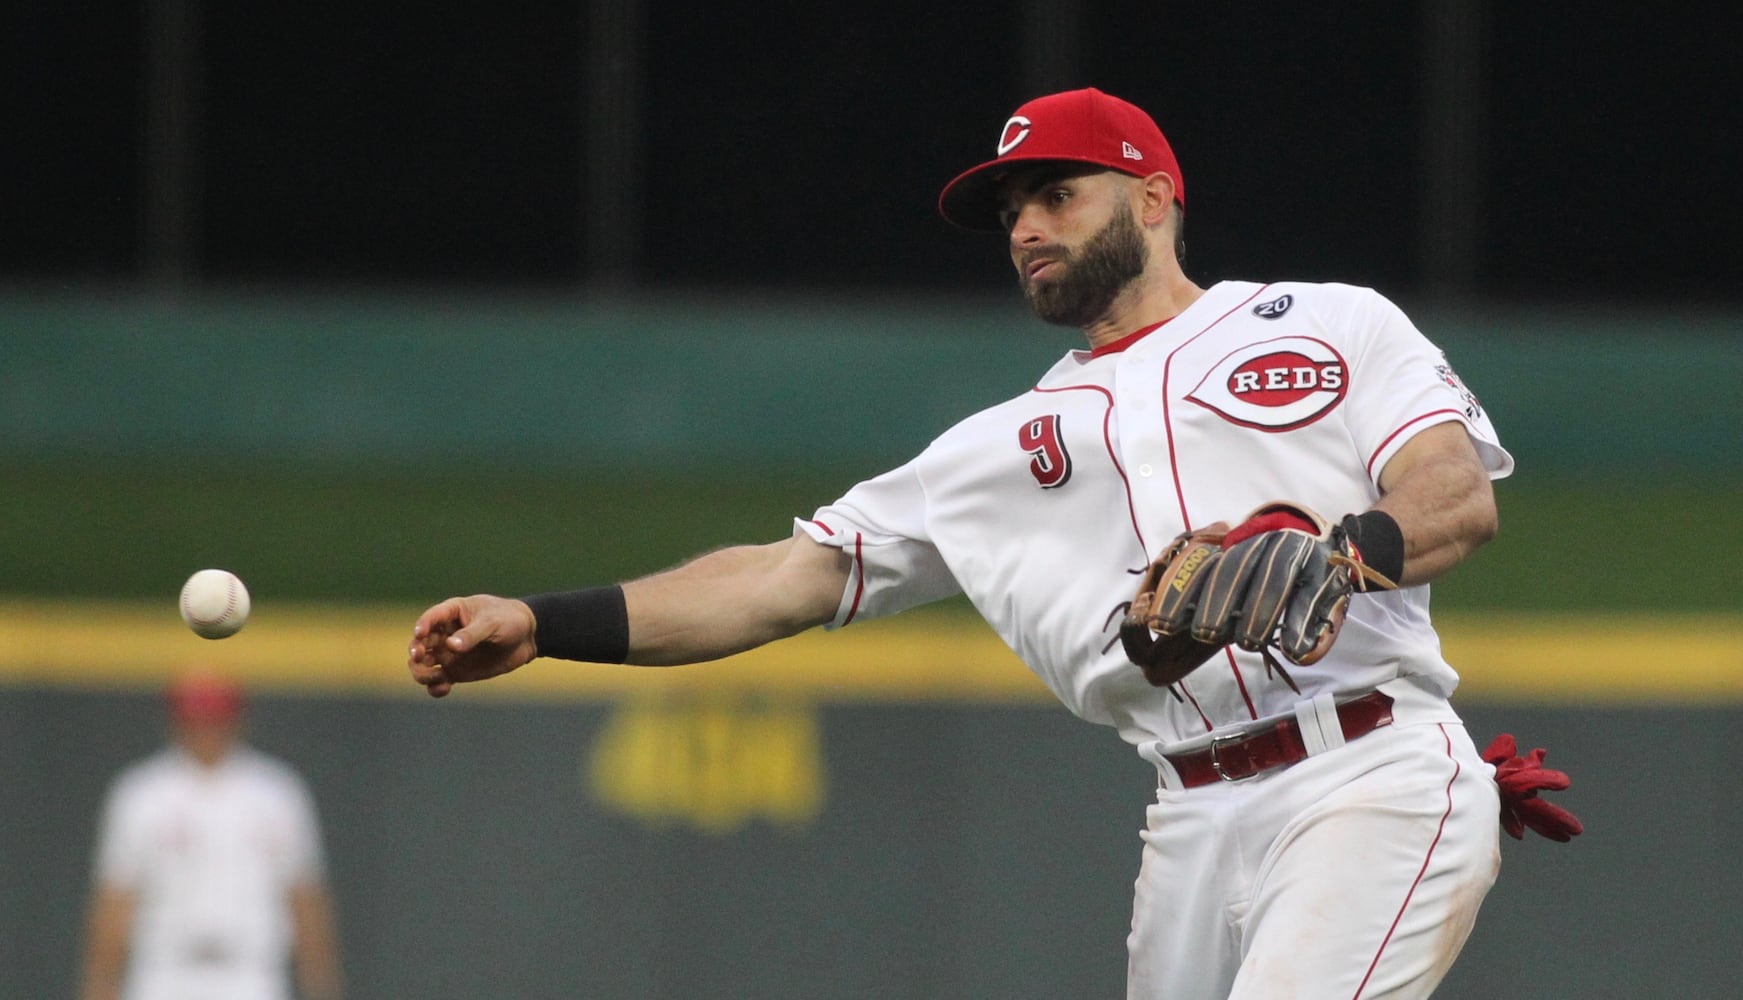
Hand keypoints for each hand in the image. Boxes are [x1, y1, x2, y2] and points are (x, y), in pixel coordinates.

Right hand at [407, 595, 538, 697]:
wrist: (527, 638)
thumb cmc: (510, 620)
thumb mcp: (493, 623)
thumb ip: (472, 634)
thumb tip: (451, 646)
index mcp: (452, 613)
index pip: (430, 618)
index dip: (422, 626)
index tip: (420, 634)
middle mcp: (444, 634)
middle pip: (419, 644)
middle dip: (416, 652)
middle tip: (421, 658)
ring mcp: (448, 654)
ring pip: (422, 666)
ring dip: (421, 673)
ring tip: (438, 676)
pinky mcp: (455, 672)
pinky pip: (437, 682)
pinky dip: (434, 688)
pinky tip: (444, 688)